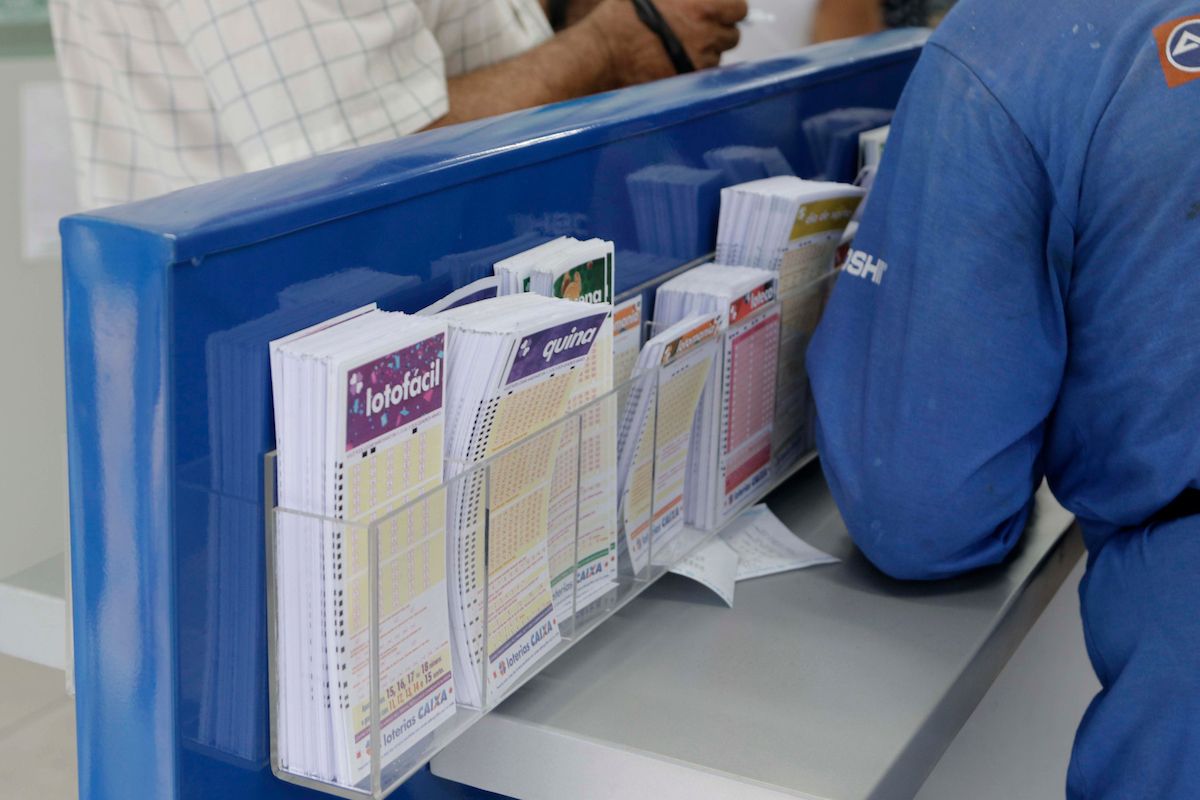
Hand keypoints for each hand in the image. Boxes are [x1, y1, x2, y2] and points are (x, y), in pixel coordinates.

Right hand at [583, 0, 745, 86]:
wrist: (604, 53)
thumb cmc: (624, 16)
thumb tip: (698, 0)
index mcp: (704, 7)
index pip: (738, 9)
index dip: (728, 10)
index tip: (717, 12)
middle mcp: (707, 36)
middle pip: (731, 36)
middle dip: (718, 33)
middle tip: (697, 31)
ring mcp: (699, 62)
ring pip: (717, 58)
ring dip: (705, 53)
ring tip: (680, 48)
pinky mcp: (688, 82)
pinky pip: (702, 77)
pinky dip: (693, 70)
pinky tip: (673, 63)